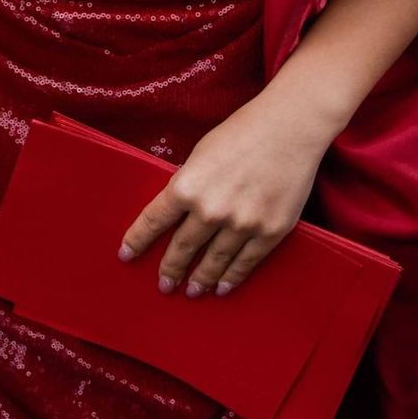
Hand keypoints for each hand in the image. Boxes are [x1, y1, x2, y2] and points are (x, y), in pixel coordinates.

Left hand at [118, 92, 330, 297]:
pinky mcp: (270, 231)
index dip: (137, 241)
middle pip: (183, 247)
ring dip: (200, 279)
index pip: (153, 221)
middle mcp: (211, 209)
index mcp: (186, 186)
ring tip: (191, 291)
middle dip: (171, 269)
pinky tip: (222, 287)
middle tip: (163, 285)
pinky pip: (246, 262)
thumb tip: (178, 213)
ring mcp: (242, 223)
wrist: (292, 127)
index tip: (126, 255)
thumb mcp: (200, 154)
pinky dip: (232, 277)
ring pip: (214, 260)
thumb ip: (188, 185)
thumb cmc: (243, 132)